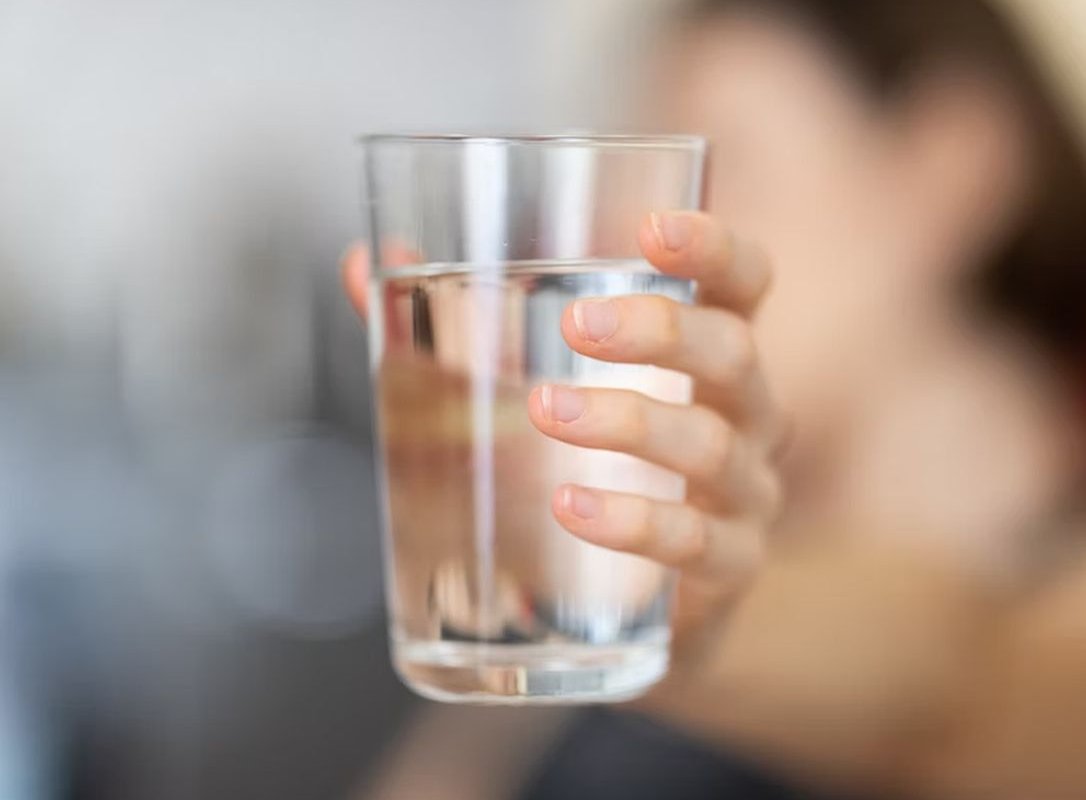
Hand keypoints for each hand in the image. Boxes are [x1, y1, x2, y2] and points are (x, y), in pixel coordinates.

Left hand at [341, 211, 784, 660]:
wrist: (627, 602)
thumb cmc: (587, 465)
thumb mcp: (530, 386)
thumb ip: (451, 326)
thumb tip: (363, 263)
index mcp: (706, 353)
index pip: (744, 282)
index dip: (714, 247)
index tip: (650, 228)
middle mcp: (744, 414)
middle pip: (733, 353)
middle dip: (659, 330)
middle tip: (576, 325)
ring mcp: (745, 493)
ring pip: (709, 444)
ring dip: (627, 421)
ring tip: (546, 411)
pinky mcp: (727, 567)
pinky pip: (694, 541)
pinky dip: (632, 520)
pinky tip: (571, 505)